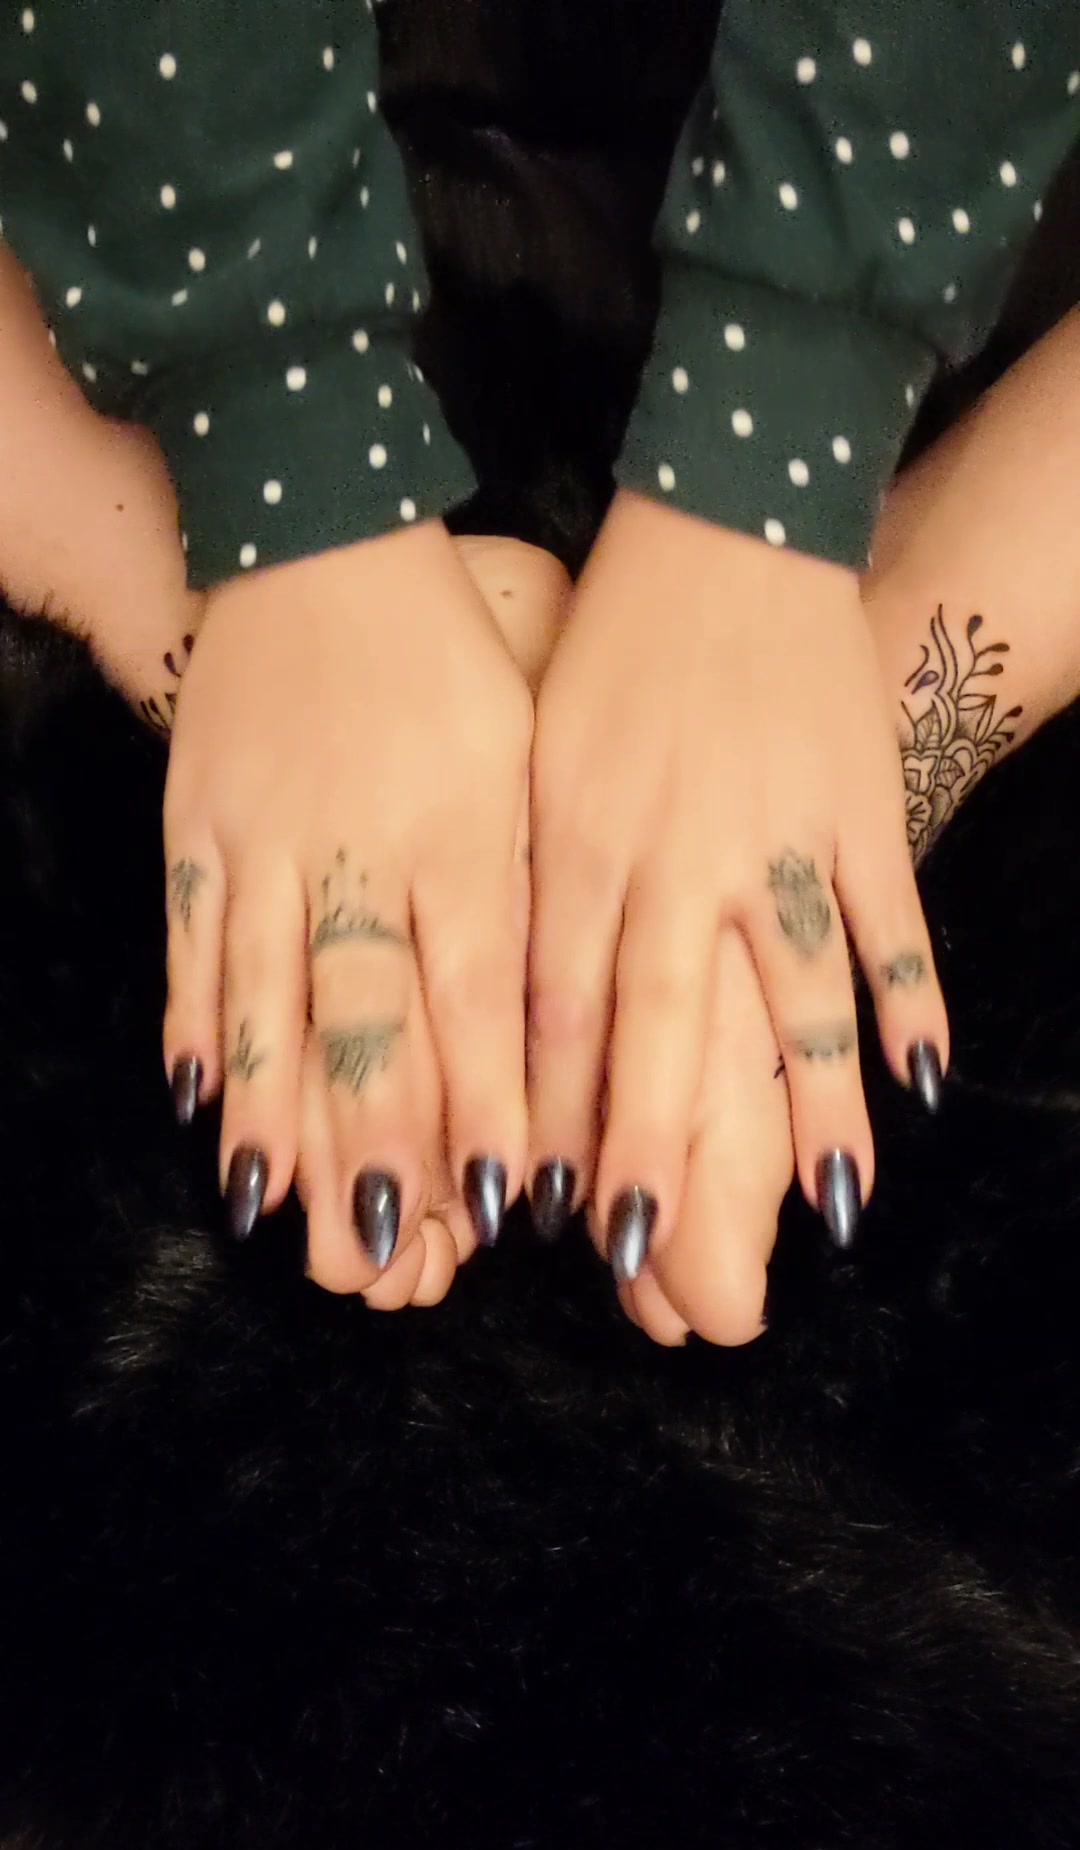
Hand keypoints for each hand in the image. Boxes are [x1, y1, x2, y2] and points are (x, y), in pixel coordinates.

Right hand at [162, 521, 533, 1295]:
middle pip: (367, 1015)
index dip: (490, 1100)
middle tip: (382, 1248)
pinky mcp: (199, 819)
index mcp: (469, 831)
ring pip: (270, 994)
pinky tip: (198, 1102)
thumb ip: (540, 882)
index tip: (506, 1202)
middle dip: (375, 1137)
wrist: (326, 538)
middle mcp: (366, 846)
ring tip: (276, 1209)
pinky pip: (191, 934)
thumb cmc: (455, 654)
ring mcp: (269, 835)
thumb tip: (577, 1016)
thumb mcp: (528, 752)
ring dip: (274, 1111)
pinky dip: (194, 1019)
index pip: (481, 993)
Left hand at [528, 490, 948, 1291]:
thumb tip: (516, 1016)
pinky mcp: (856, 806)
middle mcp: (671, 851)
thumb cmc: (613, 641)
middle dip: (648, 1141)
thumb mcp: (536, 752)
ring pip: (790, 994)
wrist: (726, 519)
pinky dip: (909, 1001)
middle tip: (641, 1250)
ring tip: (826, 1211)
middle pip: (658, 1020)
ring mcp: (775, 833)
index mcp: (575, 838)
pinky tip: (923, 1085)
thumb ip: (532, 882)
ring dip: (808, 1106)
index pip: (552, 1001)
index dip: (545, 1108)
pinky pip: (888, 921)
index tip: (535, 1207)